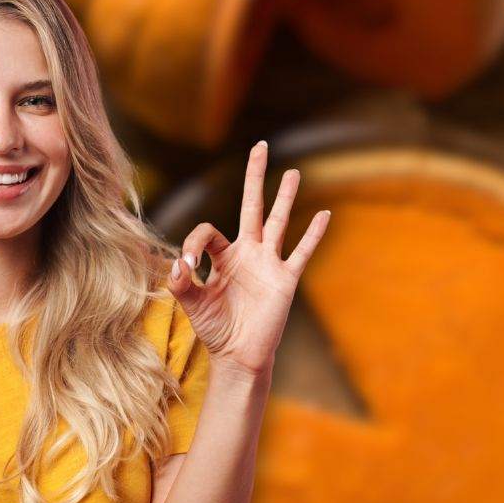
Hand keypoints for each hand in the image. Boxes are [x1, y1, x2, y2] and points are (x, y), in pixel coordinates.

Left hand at [167, 140, 330, 375]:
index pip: (208, 232)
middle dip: (254, 177)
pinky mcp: (285, 279)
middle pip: (251, 206)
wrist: (240, 355)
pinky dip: (313, 235)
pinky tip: (324, 215)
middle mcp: (247, 253)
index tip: (187, 268)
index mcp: (222, 257)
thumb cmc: (216, 329)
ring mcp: (268, 263)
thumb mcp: (193, 305)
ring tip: (293, 172)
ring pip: (278, 222)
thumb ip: (182, 284)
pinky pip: (301, 252)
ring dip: (285, 197)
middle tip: (259, 147)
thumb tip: (178, 266)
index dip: (193, 244)